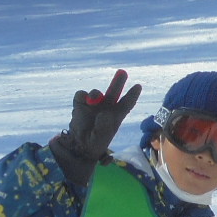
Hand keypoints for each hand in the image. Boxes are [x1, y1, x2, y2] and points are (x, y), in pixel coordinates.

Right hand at [49, 69, 141, 185]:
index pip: (127, 103)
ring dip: (95, 94)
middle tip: (123, 72)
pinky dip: (82, 97)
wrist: (78, 144)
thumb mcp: (102, 137)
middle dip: (118, 82)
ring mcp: (94, 104)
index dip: (132, 95)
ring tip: (93, 101)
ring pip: (96, 93)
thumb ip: (104, 126)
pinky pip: (81, 95)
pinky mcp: (80, 103)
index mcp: (117, 115)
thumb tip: (104, 113)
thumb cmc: (95, 142)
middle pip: (114, 91)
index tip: (138, 86)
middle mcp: (106, 107)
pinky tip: (82, 104)